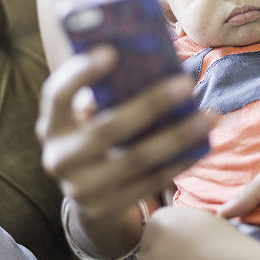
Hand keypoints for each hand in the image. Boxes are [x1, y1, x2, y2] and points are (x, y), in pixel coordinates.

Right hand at [36, 45, 214, 219]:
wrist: (88, 193)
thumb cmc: (96, 133)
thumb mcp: (89, 114)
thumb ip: (108, 90)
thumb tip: (154, 57)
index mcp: (51, 124)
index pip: (57, 94)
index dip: (81, 72)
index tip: (112, 51)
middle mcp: (59, 158)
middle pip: (107, 129)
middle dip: (150, 105)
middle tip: (185, 84)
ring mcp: (81, 188)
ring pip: (136, 159)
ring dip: (177, 136)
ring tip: (208, 116)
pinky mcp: (107, 208)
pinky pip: (150, 182)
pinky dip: (179, 162)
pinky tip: (203, 144)